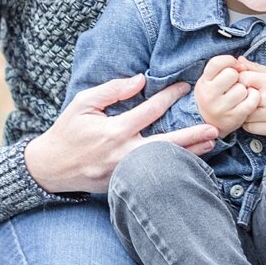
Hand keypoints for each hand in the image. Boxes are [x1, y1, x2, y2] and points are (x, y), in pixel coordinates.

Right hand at [23, 74, 217, 192]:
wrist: (51, 168)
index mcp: (114, 130)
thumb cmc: (67, 131)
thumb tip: (140, 80)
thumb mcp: (83, 103)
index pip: (150, 110)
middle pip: (166, 143)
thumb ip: (112, 90)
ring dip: (190, 153)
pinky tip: (190, 160)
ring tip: (211, 143)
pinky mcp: (124, 184)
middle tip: (214, 128)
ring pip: (164, 162)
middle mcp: (123, 153)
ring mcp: (125, 172)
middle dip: (192, 135)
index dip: (170, 96)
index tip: (185, 86)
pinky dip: (172, 167)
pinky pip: (154, 174)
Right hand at [194, 55, 259, 135]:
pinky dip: (253, 98)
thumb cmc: (214, 95)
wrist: (210, 123)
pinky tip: (248, 100)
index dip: (230, 61)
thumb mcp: (211, 79)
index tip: (234, 66)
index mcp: (203, 83)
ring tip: (238, 95)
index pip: (217, 63)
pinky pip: (251, 101)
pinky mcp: (234, 117)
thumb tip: (242, 64)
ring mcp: (221, 108)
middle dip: (237, 77)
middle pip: (232, 74)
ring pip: (242, 88)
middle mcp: (209, 96)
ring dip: (244, 90)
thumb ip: (224, 67)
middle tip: (233, 84)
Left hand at [235, 61, 265, 137]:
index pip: (243, 79)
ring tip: (249, 107)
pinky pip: (248, 127)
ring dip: (242, 110)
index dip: (239, 80)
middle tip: (243, 97)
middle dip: (238, 97)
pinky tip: (255, 117)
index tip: (242, 83)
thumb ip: (255, 68)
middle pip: (240, 97)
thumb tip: (238, 60)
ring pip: (243, 114)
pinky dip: (248, 123)